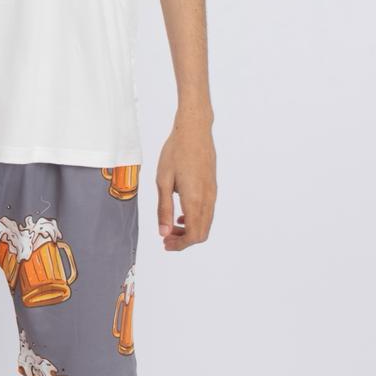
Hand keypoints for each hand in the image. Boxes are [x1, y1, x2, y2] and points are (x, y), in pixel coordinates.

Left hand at [156, 116, 216, 250]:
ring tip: (172, 226)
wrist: (194, 130)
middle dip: (184, 241)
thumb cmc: (176, 152)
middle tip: (167, 238)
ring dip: (190, 230)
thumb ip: (164, 208)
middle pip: (202, 233)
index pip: (193, 235)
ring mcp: (213, 193)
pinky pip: (208, 212)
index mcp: (195, 199)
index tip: (166, 244)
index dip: (179, 245)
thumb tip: (164, 232)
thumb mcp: (163, 180)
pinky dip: (196, 219)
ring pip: (206, 223)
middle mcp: (208, 199)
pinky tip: (182, 213)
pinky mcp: (213, 187)